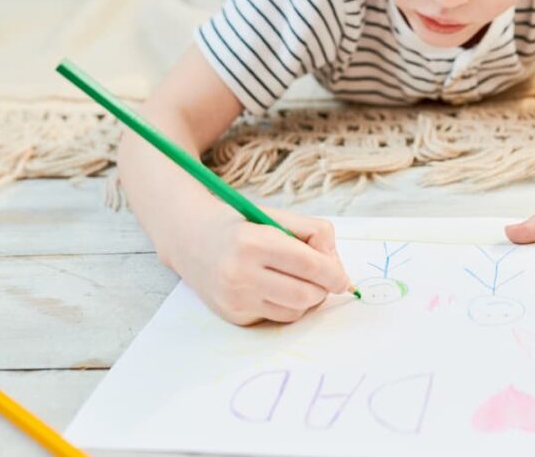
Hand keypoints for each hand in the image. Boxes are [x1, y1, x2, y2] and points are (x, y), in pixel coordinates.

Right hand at [174, 204, 351, 324]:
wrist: (191, 238)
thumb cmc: (242, 225)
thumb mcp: (277, 216)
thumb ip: (315, 234)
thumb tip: (340, 273)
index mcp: (253, 241)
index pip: (308, 264)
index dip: (334, 274)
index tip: (343, 279)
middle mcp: (239, 273)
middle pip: (305, 294)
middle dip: (323, 289)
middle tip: (322, 279)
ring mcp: (234, 298)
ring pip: (295, 311)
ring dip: (307, 299)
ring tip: (296, 280)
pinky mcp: (233, 315)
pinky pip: (277, 318)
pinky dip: (286, 306)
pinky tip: (273, 288)